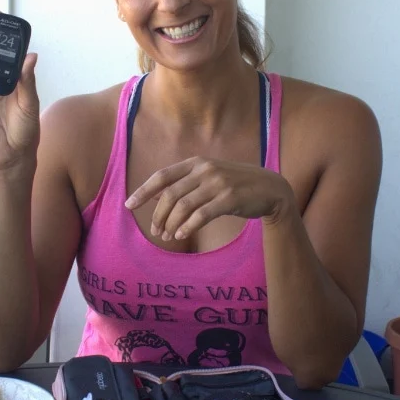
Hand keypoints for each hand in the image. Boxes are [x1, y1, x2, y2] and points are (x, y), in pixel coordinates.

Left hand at [124, 157, 296, 240]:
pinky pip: (202, 215)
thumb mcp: (209, 176)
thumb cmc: (235, 185)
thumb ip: (185, 182)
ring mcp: (218, 183)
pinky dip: (188, 226)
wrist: (270, 189)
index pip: (162, 176)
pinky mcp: (229, 198)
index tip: (129, 205)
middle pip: (170, 194)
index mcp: (197, 162)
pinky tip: (181, 235)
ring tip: (167, 236)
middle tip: (155, 231)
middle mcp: (205, 170)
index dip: (143, 191)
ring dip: (171, 224)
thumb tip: (155, 196)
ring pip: (184, 206)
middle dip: (158, 215)